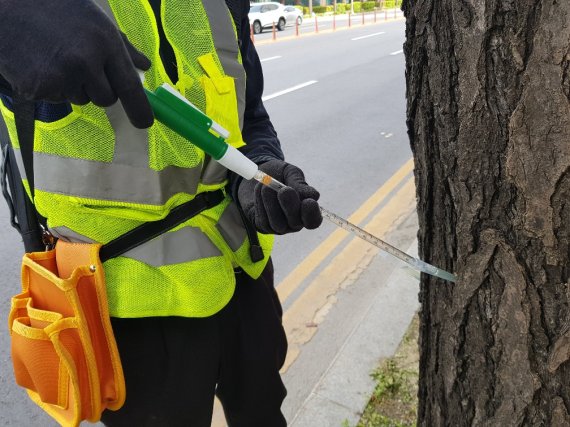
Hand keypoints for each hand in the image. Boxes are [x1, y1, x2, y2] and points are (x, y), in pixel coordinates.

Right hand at [0, 0, 152, 127]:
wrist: (7, 4)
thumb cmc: (54, 9)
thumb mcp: (94, 20)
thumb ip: (122, 46)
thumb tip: (143, 66)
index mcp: (104, 42)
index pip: (130, 86)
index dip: (140, 109)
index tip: (145, 123)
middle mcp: (86, 61)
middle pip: (106, 99)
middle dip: (98, 88)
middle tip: (80, 64)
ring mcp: (61, 76)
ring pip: (81, 100)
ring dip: (73, 86)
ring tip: (55, 57)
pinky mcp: (38, 87)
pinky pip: (57, 99)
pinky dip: (51, 87)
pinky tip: (40, 63)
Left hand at [238, 160, 322, 234]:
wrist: (256, 176)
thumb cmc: (278, 175)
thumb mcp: (290, 173)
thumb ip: (300, 184)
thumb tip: (313, 196)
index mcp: (306, 210)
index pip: (314, 220)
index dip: (312, 214)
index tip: (308, 202)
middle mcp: (294, 223)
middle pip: (295, 223)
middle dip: (290, 206)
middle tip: (284, 190)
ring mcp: (279, 227)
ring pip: (277, 223)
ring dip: (271, 201)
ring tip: (266, 185)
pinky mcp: (263, 227)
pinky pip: (262, 221)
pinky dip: (260, 203)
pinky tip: (259, 191)